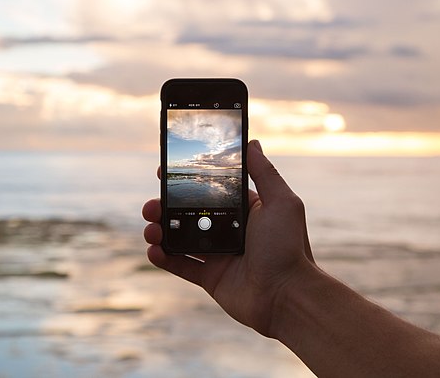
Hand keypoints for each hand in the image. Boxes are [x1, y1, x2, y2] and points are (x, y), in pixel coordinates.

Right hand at [142, 139, 315, 336]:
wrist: (287, 296)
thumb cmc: (288, 247)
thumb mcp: (281, 202)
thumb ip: (264, 172)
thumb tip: (252, 142)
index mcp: (245, 211)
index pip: (210, 190)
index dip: (187, 182)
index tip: (164, 172)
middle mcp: (230, 230)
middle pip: (189, 214)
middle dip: (166, 207)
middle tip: (151, 205)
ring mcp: (219, 255)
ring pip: (181, 238)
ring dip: (160, 231)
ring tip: (150, 228)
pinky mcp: (211, 278)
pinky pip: (181, 266)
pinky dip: (164, 258)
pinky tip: (153, 251)